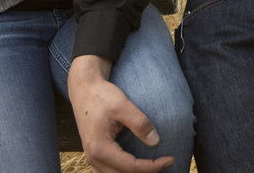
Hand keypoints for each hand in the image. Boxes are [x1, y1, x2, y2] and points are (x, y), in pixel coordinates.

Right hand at [69, 55, 172, 172]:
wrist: (84, 89)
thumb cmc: (102, 96)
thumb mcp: (123, 105)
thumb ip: (139, 123)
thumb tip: (156, 142)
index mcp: (100, 148)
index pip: (130, 167)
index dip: (152, 166)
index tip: (170, 159)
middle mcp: (93, 157)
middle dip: (145, 172)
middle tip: (165, 162)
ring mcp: (92, 157)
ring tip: (153, 165)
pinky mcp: (94, 153)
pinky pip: (108, 171)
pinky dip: (123, 171)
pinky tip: (137, 164)